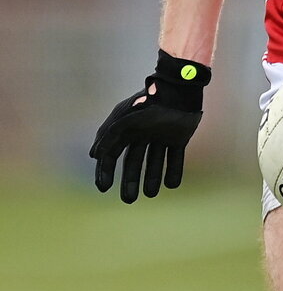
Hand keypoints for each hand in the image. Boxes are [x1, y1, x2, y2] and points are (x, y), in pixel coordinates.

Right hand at [89, 49, 210, 203]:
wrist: (180, 89)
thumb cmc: (150, 102)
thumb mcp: (125, 118)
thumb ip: (108, 136)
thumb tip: (94, 156)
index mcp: (127, 128)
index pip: (112, 154)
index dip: (106, 170)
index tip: (104, 188)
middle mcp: (143, 133)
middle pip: (133, 162)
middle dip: (130, 181)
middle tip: (128, 200)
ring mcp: (161, 135)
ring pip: (154, 162)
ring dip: (152, 179)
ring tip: (150, 194)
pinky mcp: (180, 137)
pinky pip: (175, 158)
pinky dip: (173, 172)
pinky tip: (171, 185)